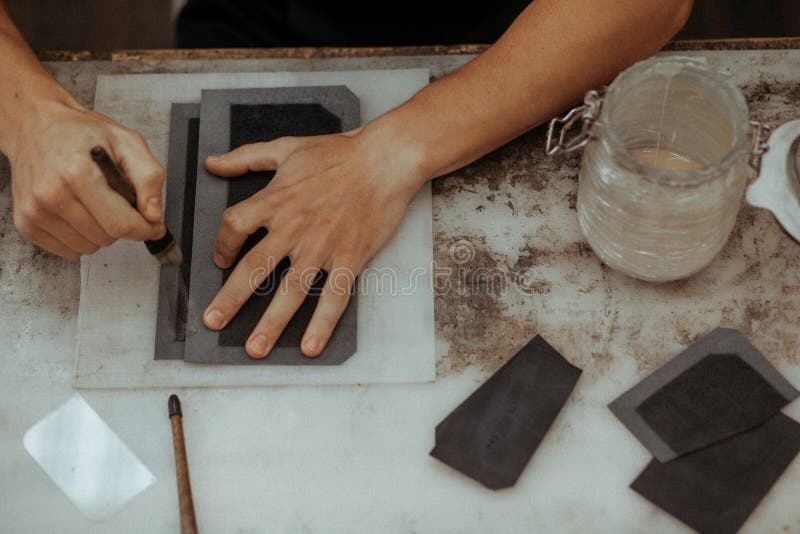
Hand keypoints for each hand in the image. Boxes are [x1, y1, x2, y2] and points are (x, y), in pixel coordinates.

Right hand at [5, 97, 165, 258]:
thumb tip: (154, 215)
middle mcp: (51, 194)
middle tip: (118, 201)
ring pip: (88, 248)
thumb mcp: (127, 143)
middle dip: (122, 225)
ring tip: (95, 202)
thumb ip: (148, 178)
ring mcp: (35, 211)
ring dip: (100, 232)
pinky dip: (81, 237)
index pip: (120, 224)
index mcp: (78, 173)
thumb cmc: (82, 133)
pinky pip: (68, 250)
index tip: (154, 226)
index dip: (144, 230)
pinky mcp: (27, 223)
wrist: (36, 126)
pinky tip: (79, 212)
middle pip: (106, 238)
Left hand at [201, 124, 425, 357]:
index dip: (221, 245)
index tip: (220, 260)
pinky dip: (322, 323)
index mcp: (276, 199)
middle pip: (254, 267)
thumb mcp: (287, 148)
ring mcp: (323, 245)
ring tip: (255, 349)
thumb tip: (212, 163)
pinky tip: (310, 346)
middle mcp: (294, 226)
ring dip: (271, 322)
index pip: (234, 226)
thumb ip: (246, 157)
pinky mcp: (350, 257)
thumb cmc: (338, 153)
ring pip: (291, 290)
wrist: (385, 159)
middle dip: (230, 299)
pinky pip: (334, 296)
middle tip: (211, 322)